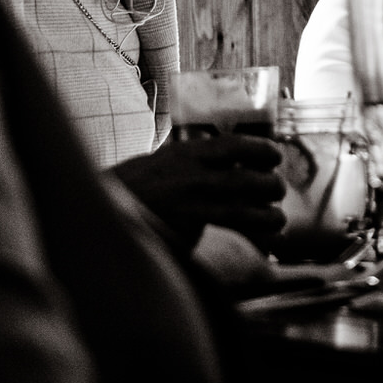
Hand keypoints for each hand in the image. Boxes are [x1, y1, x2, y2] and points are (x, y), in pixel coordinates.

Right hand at [111, 132, 285, 242]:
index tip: (275, 155)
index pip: (236, 145)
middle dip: (272, 185)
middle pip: (248, 180)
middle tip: (277, 189)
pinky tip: (265, 237)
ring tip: (278, 219)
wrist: (103, 212)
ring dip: (269, 215)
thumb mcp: (164, 158)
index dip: (263, 149)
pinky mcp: (188, 233)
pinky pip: (229, 233)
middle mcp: (192, 178)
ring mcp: (190, 207)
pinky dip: (252, 234)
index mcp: (187, 153)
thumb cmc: (137, 185)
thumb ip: (195, 155)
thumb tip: (226, 151)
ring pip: (243, 211)